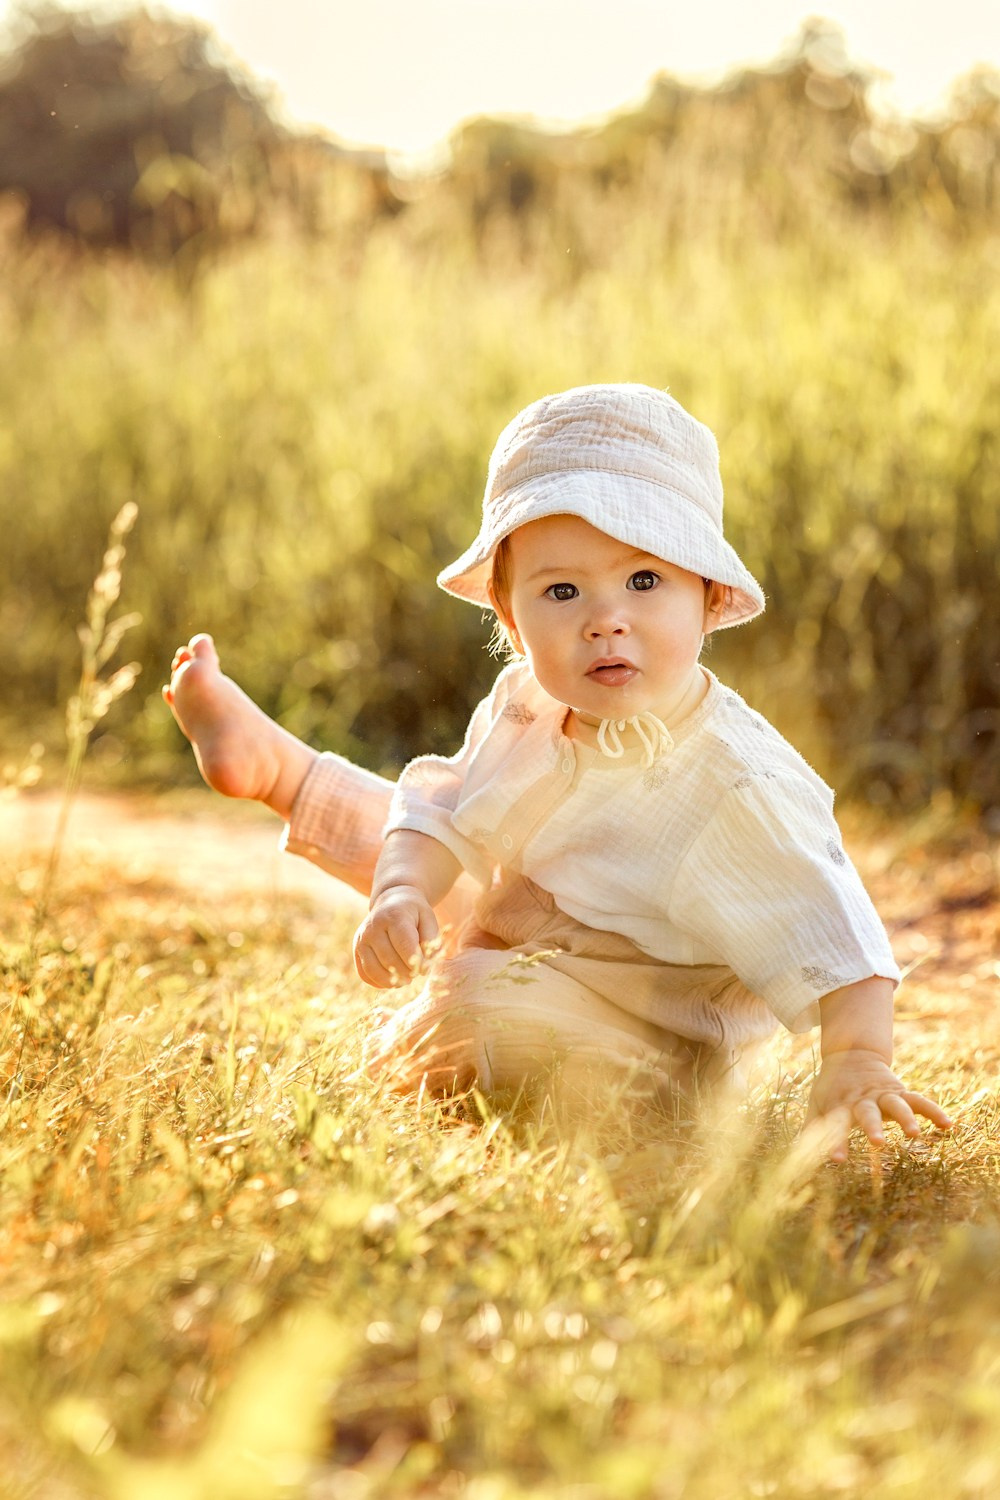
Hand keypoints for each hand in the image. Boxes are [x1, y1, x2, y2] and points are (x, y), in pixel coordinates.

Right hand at [353, 886, 439, 988]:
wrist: (391, 902)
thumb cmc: (414, 914)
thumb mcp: (428, 919)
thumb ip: (430, 941)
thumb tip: (424, 968)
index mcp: (394, 916)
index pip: (404, 946)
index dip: (416, 963)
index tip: (425, 969)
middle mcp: (373, 927)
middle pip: (389, 960)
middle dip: (406, 973)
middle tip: (416, 974)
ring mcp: (361, 938)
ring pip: (374, 970)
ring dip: (392, 981)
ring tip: (405, 979)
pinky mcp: (356, 949)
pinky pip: (364, 974)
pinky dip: (378, 982)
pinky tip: (392, 980)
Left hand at [806, 1048, 951, 1162]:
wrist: (852, 1054)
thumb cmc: (832, 1088)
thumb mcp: (817, 1104)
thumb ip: (811, 1128)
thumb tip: (797, 1154)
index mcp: (841, 1103)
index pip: (837, 1124)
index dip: (837, 1141)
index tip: (837, 1160)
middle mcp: (864, 1099)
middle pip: (869, 1112)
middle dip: (873, 1127)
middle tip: (878, 1142)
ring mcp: (884, 1094)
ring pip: (897, 1104)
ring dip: (906, 1118)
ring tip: (916, 1134)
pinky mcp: (900, 1091)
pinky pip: (919, 1100)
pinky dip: (933, 1111)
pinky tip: (948, 1125)